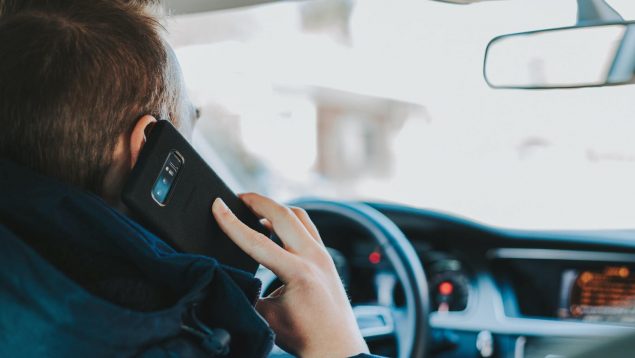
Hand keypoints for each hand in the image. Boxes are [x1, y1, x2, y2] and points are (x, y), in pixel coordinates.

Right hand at [212, 193, 368, 357]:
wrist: (336, 349)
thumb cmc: (304, 336)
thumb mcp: (266, 315)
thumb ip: (247, 290)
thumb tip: (229, 273)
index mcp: (298, 272)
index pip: (257, 240)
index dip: (232, 222)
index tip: (216, 205)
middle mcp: (315, 257)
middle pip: (284, 214)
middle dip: (258, 201)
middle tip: (237, 197)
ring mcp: (324, 255)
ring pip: (299, 216)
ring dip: (276, 208)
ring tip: (255, 209)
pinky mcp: (327, 258)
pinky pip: (308, 228)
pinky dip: (290, 221)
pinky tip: (276, 227)